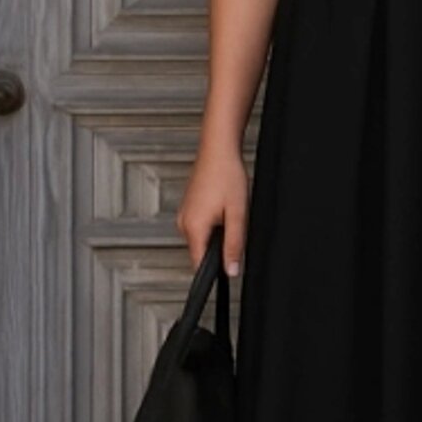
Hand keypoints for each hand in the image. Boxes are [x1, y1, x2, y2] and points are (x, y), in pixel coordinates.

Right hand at [176, 143, 249, 275]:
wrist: (218, 150)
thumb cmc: (227, 176)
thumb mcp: (237, 214)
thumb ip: (234, 245)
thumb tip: (231, 270)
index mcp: (193, 228)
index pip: (199, 265)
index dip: (215, 270)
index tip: (228, 266)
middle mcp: (183, 223)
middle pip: (202, 251)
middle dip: (219, 247)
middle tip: (234, 225)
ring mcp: (184, 215)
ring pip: (202, 238)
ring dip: (217, 233)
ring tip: (228, 211)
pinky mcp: (188, 208)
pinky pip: (200, 226)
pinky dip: (212, 223)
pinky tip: (222, 206)